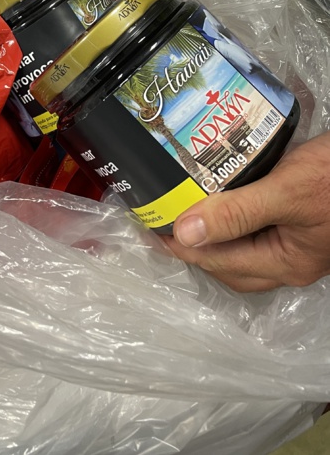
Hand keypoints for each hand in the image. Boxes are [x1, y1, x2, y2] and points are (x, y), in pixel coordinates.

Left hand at [165, 132, 329, 290]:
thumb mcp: (286, 191)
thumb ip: (238, 213)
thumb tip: (186, 233)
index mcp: (286, 262)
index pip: (220, 262)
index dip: (183, 247)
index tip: (152, 228)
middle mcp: (292, 259)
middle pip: (230, 263)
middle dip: (195, 245)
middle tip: (165, 219)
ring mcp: (298, 241)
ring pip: (244, 245)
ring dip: (215, 231)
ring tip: (187, 207)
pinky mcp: (302, 219)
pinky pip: (258, 226)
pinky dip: (234, 215)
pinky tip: (222, 194)